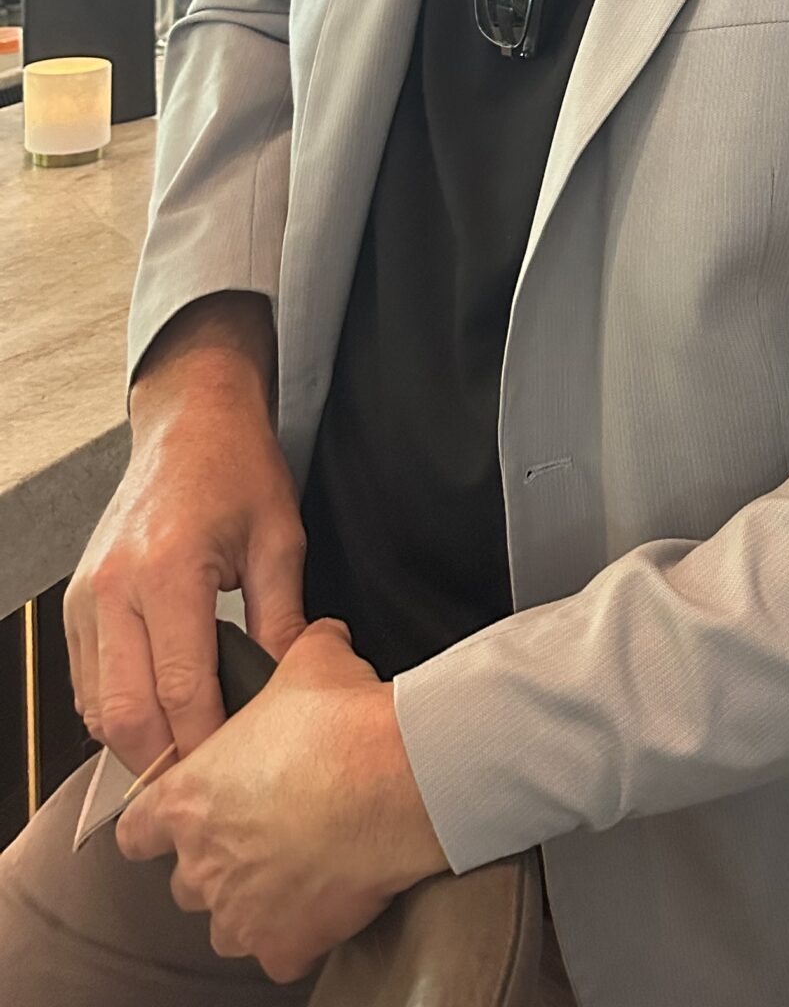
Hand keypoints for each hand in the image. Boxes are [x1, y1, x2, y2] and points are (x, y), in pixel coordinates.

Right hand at [66, 294, 304, 775]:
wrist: (188, 420)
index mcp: (168, 572)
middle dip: (166, 762)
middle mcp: (115, 590)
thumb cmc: (239, 470)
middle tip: (208, 792)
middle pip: (128, 714)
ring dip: (137, 745)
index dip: (209, 743)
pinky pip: (85, 683)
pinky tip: (156, 720)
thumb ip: (283, 619)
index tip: (239, 777)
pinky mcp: (75, 603)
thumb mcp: (280, 538)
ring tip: (186, 764)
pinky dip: (115, 713)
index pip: (183, 689)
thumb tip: (289, 689)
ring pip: (98, 707)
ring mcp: (86, 598)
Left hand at [118, 621, 447, 982]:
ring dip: (252, 903)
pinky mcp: (283, 945)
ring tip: (295, 871)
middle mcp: (201, 864)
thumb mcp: (313, 660)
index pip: (136, 829)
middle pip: (186, 880)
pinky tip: (325, 902)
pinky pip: (279, 954)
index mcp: (189, 798)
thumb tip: (317, 638)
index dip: (159, 822)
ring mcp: (239, 912)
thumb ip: (295, 652)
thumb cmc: (344, 726)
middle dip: (218, 861)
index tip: (181, 818)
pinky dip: (298, 935)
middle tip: (264, 832)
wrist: (396, 780)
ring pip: (226, 924)